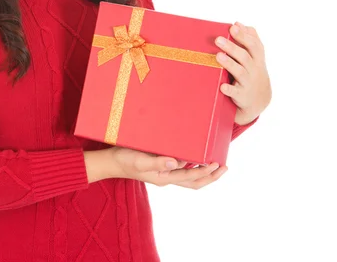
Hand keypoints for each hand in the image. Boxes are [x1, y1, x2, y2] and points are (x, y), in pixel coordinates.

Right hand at [108, 146, 227, 189]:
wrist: (111, 162)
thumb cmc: (125, 159)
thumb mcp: (140, 160)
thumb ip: (157, 161)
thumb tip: (176, 162)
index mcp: (165, 177)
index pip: (190, 176)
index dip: (205, 171)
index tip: (216, 163)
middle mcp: (167, 177)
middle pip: (194, 181)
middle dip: (210, 176)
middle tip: (224, 167)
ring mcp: (164, 172)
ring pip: (189, 176)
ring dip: (204, 171)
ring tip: (215, 162)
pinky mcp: (160, 166)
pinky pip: (181, 168)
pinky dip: (192, 164)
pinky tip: (195, 155)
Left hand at [215, 21, 271, 125]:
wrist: (259, 99)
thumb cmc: (253, 70)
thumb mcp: (255, 55)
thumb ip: (249, 38)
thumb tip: (237, 23)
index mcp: (257, 58)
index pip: (253, 45)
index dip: (243, 36)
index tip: (232, 27)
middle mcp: (254, 69)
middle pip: (244, 56)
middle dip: (232, 47)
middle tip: (218, 39)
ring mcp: (248, 82)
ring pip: (239, 72)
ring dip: (229, 64)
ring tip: (218, 56)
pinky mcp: (241, 95)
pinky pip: (235, 92)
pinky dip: (229, 89)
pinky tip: (222, 86)